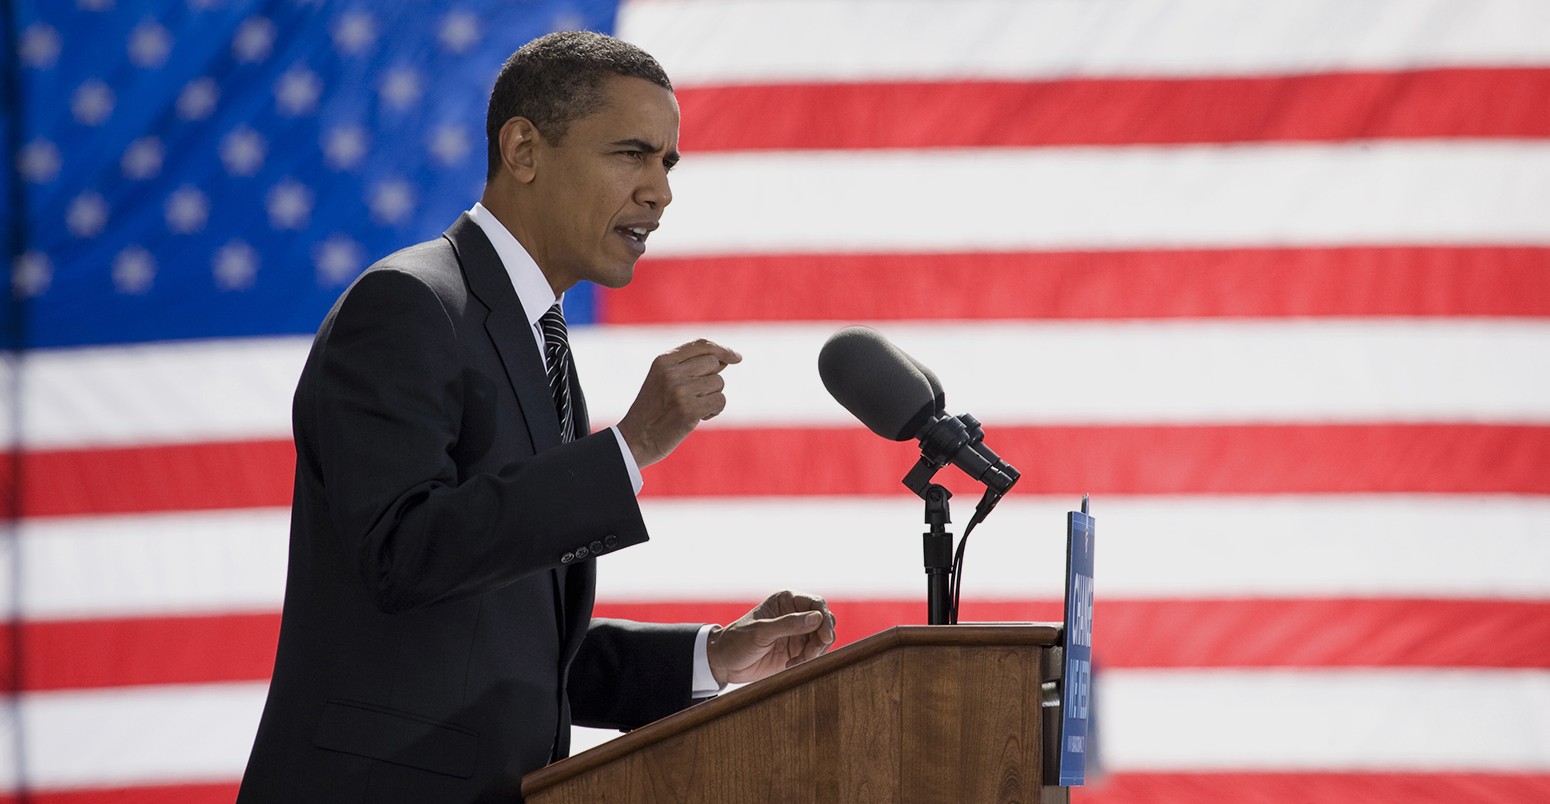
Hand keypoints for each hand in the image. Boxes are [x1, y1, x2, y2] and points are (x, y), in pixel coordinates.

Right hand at [616, 339, 741, 467]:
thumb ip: (688, 366)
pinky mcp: (690, 410)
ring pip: (718, 383)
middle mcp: (671, 372)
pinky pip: (720, 401)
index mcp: (663, 361)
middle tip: (697, 395)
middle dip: (712, 379)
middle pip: (713, 364)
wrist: (635, 440)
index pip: (700, 345)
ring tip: (692, 408)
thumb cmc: (653, 410)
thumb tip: (724, 359)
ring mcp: (681, 391)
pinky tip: (698, 418)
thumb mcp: (662, 380)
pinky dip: (714, 411)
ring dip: (712, 397)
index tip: (736, 358)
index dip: (722, 349)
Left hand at [706, 591, 836, 684]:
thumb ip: (789, 624)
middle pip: (824, 622)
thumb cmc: (737, 640)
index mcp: (786, 601)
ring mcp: (797, 633)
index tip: (825, 637)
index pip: (817, 604)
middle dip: (821, 639)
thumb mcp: (761, 632)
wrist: (724, 663)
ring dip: (814, 652)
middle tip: (809, 654)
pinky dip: (808, 661)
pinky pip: (813, 654)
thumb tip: (817, 618)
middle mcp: (795, 614)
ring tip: (796, 662)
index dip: (825, 619)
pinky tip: (791, 665)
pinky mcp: (796, 651)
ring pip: (822, 640)